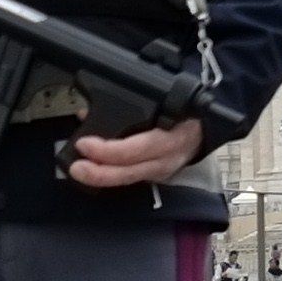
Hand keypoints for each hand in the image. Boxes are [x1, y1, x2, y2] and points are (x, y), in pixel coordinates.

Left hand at [64, 118, 206, 188]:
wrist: (205, 124)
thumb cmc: (181, 110)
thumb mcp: (160, 101)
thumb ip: (125, 106)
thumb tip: (86, 113)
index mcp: (169, 136)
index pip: (135, 149)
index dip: (107, 150)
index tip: (84, 144)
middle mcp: (166, 158)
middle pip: (130, 171)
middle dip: (99, 172)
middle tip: (76, 168)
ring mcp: (162, 170)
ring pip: (130, 179)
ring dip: (102, 178)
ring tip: (79, 172)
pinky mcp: (158, 175)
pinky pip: (132, 178)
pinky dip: (112, 176)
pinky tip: (95, 172)